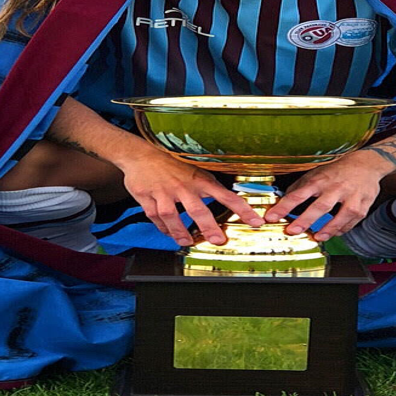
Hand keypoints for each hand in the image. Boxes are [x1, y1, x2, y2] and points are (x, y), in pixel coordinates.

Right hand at [118, 151, 263, 246]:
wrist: (140, 153)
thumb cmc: (170, 162)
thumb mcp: (194, 170)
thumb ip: (208, 186)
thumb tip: (228, 200)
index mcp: (199, 179)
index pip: (226, 195)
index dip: (242, 209)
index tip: (255, 221)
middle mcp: (183, 186)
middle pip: (198, 210)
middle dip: (209, 227)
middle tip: (218, 240)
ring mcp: (163, 192)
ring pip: (172, 216)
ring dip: (180, 232)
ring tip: (187, 242)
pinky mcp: (146, 196)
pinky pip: (155, 216)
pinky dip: (163, 228)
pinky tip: (169, 233)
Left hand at [262, 151, 389, 241]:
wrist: (366, 164)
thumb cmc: (336, 170)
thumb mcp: (316, 173)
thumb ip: (300, 187)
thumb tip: (282, 200)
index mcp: (320, 180)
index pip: (298, 194)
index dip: (283, 207)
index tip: (271, 217)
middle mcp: (335, 187)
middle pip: (320, 206)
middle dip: (305, 220)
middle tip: (292, 231)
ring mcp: (351, 196)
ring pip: (340, 215)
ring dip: (328, 228)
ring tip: (317, 237)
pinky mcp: (363, 205)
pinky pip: (351, 220)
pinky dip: (342, 228)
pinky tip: (333, 232)